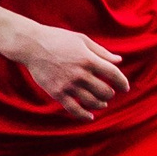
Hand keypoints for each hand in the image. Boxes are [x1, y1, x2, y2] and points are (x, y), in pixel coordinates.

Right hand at [13, 25, 128, 120]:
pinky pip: (74, 109)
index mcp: (89, 59)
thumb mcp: (82, 40)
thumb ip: (102, 52)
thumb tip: (119, 60)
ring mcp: (68, 85)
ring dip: (101, 104)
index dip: (123, 83)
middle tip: (110, 93)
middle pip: (105, 91)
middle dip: (110, 93)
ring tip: (102, 103)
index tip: (125, 87)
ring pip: (92, 102)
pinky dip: (84, 115)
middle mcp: (80, 74)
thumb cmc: (58, 39)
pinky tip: (90, 117)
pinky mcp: (57, 93)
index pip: (114, 75)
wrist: (31, 45)